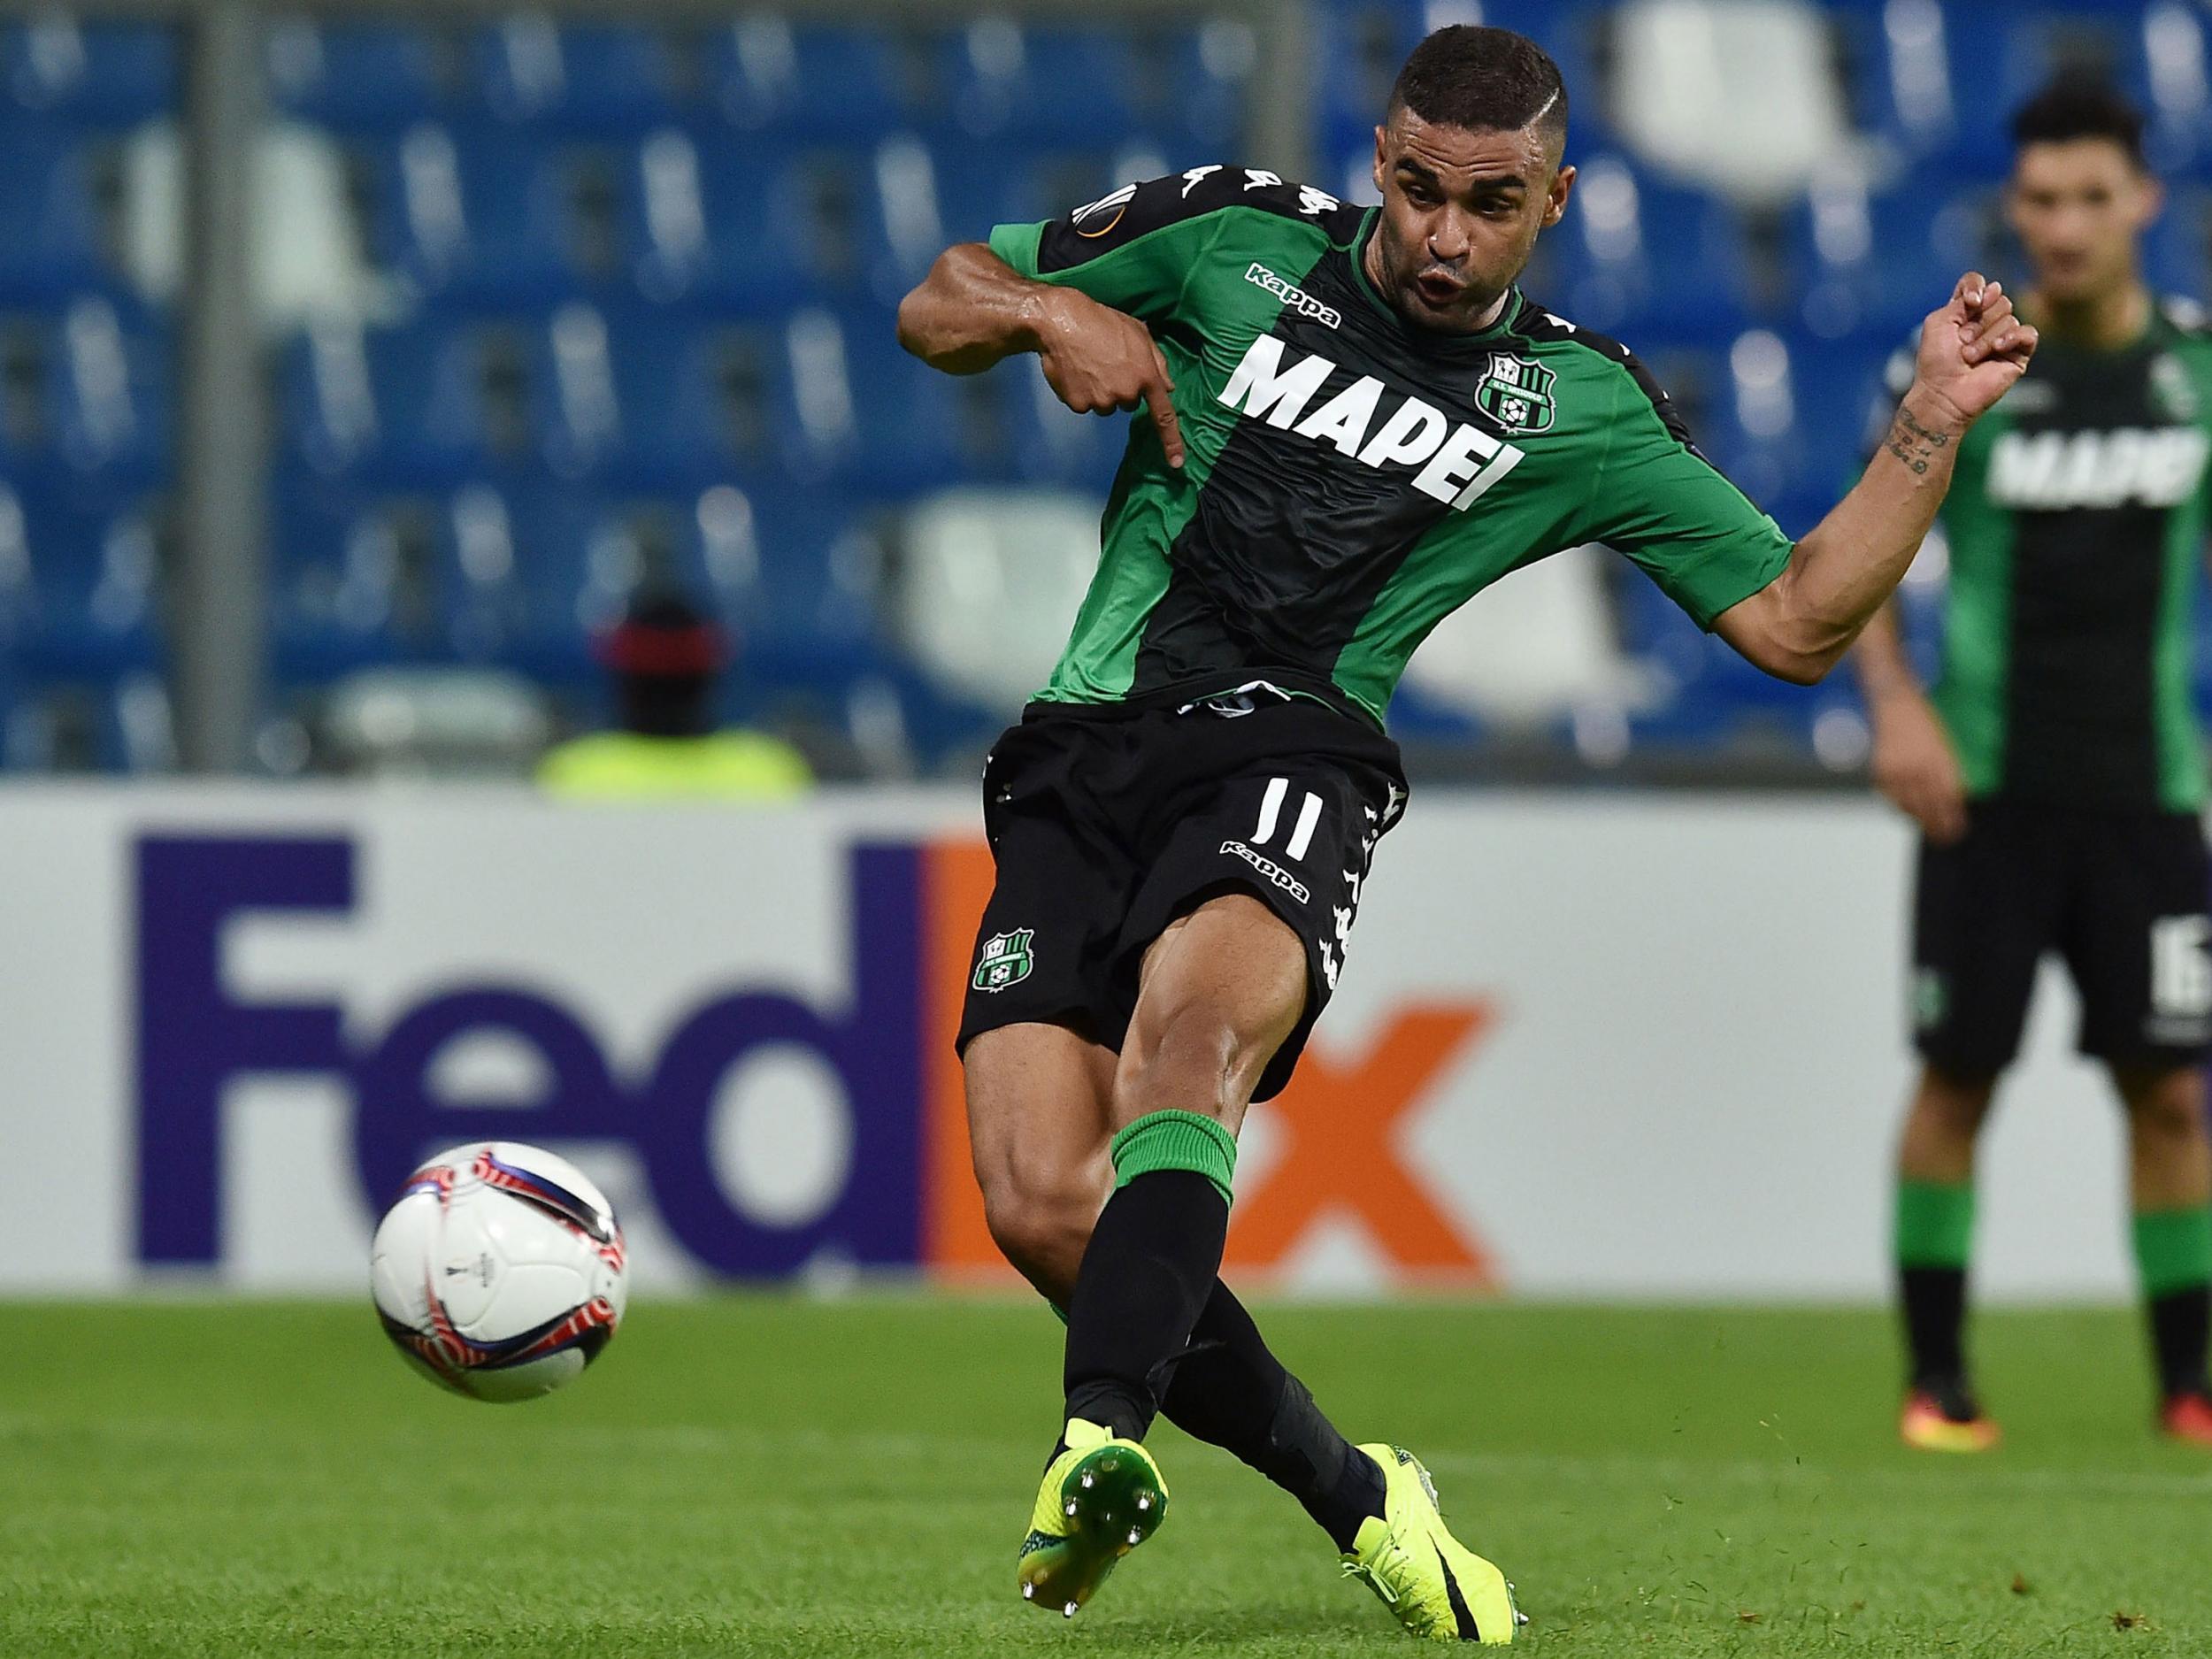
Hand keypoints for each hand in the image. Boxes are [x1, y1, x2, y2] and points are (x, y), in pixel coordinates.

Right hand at [1033, 287, 1185, 468]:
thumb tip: (1167, 387)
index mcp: (1146, 375)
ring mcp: (1101, 401)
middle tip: (1108, 362)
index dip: (1171, 441)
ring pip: (1106, 405)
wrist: (1062, 322)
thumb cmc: (1101, 322)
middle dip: (1122, 387)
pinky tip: (1076, 371)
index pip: (1164, 415)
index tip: (1176, 462)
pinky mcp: (1079, 404)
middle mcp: (1126, 393)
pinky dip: (1081, 392)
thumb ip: (1158, 362)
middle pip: (1128, 403)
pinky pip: (1085, 405)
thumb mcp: (1139, 333)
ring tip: (1090, 364)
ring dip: (1101, 390)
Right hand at [1870, 689, 1966, 843]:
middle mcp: (1919, 769)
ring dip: (1918, 818)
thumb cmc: (1924, 724)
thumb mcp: (1945, 746)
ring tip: (1925, 826)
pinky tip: (1906, 810)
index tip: (1957, 832)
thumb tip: (1953, 801)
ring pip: (1908, 806)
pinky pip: (1891, 798)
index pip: (1948, 800)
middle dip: (1937, 826)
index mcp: (1940, 762)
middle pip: (1929, 808)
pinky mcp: (1881, 771)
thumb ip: (1949, 773)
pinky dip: (1899, 807)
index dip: (1952, 819)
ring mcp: (1898, 771)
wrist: (1894, 704)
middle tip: (1943, 839)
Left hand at [1911, 271, 2038, 428]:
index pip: (1978, 283)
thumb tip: (1994, 288)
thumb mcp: (1939, 322)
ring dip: (1985, 339)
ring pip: (2009, 318)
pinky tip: (1998, 349)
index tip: (1970, 301)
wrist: (1944, 393)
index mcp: (1966, 311)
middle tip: (1962, 343)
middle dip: (1978, 322)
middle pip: (1998, 299)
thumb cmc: (1936, 361)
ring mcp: (2004, 336)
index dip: (1976, 287)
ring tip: (1970, 357)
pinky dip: (2012, 338)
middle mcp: (1987, 321)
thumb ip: (1962, 299)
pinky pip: (2028, 333)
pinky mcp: (2019, 354)